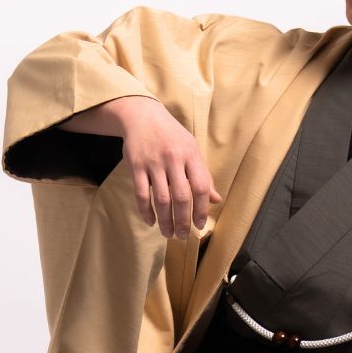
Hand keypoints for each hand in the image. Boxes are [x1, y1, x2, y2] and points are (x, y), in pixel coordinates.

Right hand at [116, 97, 222, 238]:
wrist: (142, 116)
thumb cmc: (171, 136)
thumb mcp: (191, 150)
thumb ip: (203, 175)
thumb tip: (216, 200)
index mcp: (191, 155)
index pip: (200, 187)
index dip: (202, 209)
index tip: (199, 225)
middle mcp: (173, 159)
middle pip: (181, 197)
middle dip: (183, 220)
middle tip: (182, 236)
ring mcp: (153, 162)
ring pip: (161, 198)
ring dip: (165, 220)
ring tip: (168, 233)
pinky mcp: (136, 166)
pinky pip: (140, 194)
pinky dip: (145, 211)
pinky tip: (150, 221)